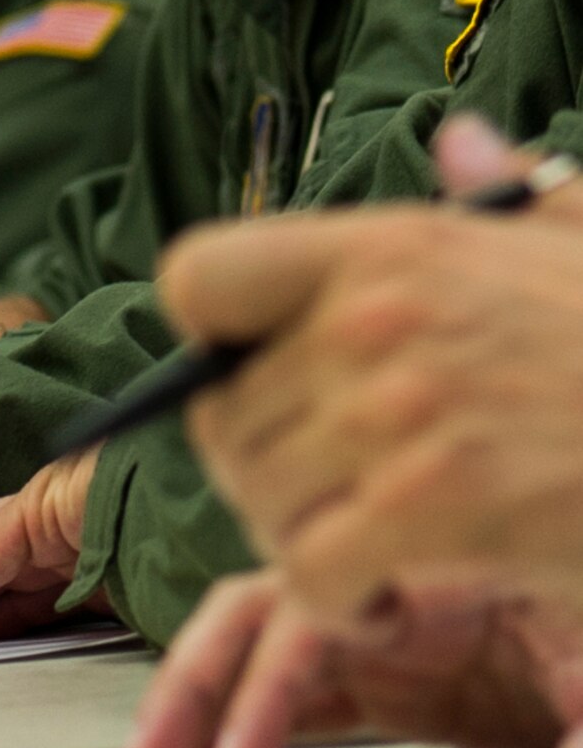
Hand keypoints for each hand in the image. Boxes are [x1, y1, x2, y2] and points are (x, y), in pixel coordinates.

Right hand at [125, 569, 582, 747]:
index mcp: (440, 567)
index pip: (323, 604)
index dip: (271, 678)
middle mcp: (397, 589)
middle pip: (263, 614)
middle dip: (198, 687)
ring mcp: (387, 632)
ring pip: (259, 645)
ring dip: (198, 700)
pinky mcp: (390, 678)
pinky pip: (294, 691)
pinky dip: (240, 720)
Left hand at [156, 121, 582, 622]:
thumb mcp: (575, 241)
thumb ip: (504, 191)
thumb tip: (458, 139)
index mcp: (389, 245)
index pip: (202, 276)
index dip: (207, 346)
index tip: (254, 385)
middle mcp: (374, 318)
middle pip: (221, 422)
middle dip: (264, 481)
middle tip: (332, 505)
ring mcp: (397, 411)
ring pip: (259, 505)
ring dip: (302, 547)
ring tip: (370, 551)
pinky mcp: (425, 507)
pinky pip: (308, 575)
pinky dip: (339, 607)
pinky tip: (389, 599)